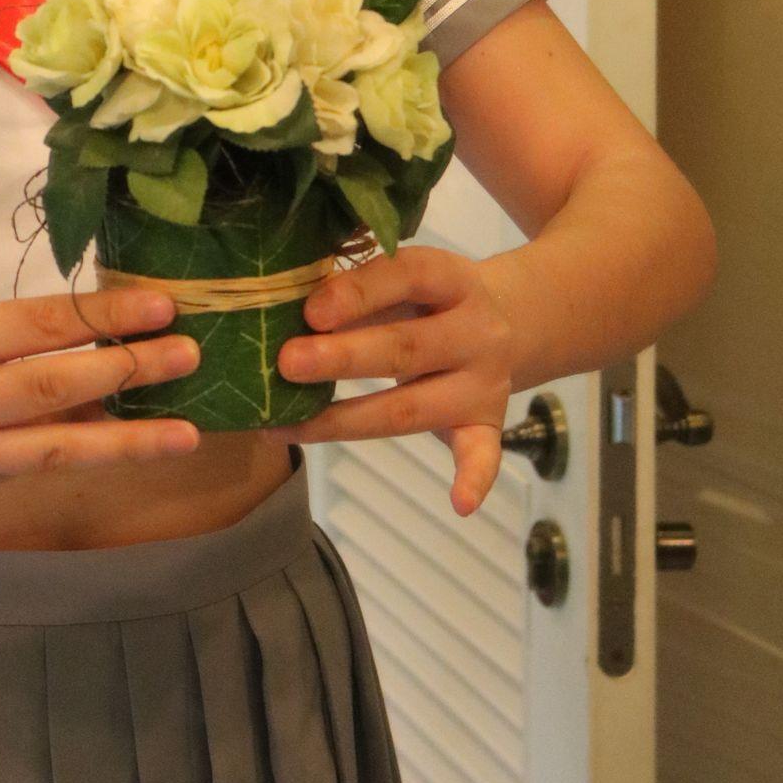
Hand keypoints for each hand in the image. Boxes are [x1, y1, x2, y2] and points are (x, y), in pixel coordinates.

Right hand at [0, 287, 202, 502]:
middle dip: (129, 370)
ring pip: (54, 445)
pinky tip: (127, 444)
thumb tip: (97, 341)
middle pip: (53, 385)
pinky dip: (81, 452)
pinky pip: (30, 467)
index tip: (161, 304)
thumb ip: (4, 343)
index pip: (38, 324)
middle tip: (190, 354)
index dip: (105, 315)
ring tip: (186, 429)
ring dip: (127, 437)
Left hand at [267, 245, 519, 516]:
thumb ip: (356, 292)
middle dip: (343, 357)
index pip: (407, 277)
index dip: (359, 293)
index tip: (311, 311)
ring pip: (412, 407)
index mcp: (451, 279)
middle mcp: (475, 331)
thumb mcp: (403, 281)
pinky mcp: (487, 423)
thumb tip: (279, 309)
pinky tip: (459, 504)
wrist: (504, 323)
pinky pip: (483, 454)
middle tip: (286, 363)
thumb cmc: (426, 300)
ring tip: (291, 426)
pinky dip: (475, 479)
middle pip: (406, 348)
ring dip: (348, 420)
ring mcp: (483, 382)